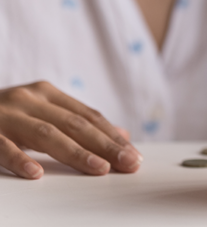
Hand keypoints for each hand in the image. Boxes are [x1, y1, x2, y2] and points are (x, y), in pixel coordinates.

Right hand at [0, 81, 141, 178]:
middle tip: (129, 163)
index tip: (134, 155)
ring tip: (99, 169)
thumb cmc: (4, 116)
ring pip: (47, 134)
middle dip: (106, 145)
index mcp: (46, 93)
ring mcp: (5, 115)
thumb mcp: (41, 112)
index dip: (112, 136)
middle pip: (75, 124)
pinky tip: (36, 173)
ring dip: (76, 153)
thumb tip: (120, 135)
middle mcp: (29, 100)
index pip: (88, 116)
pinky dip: (19, 159)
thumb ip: (76, 121)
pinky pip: (1, 147)